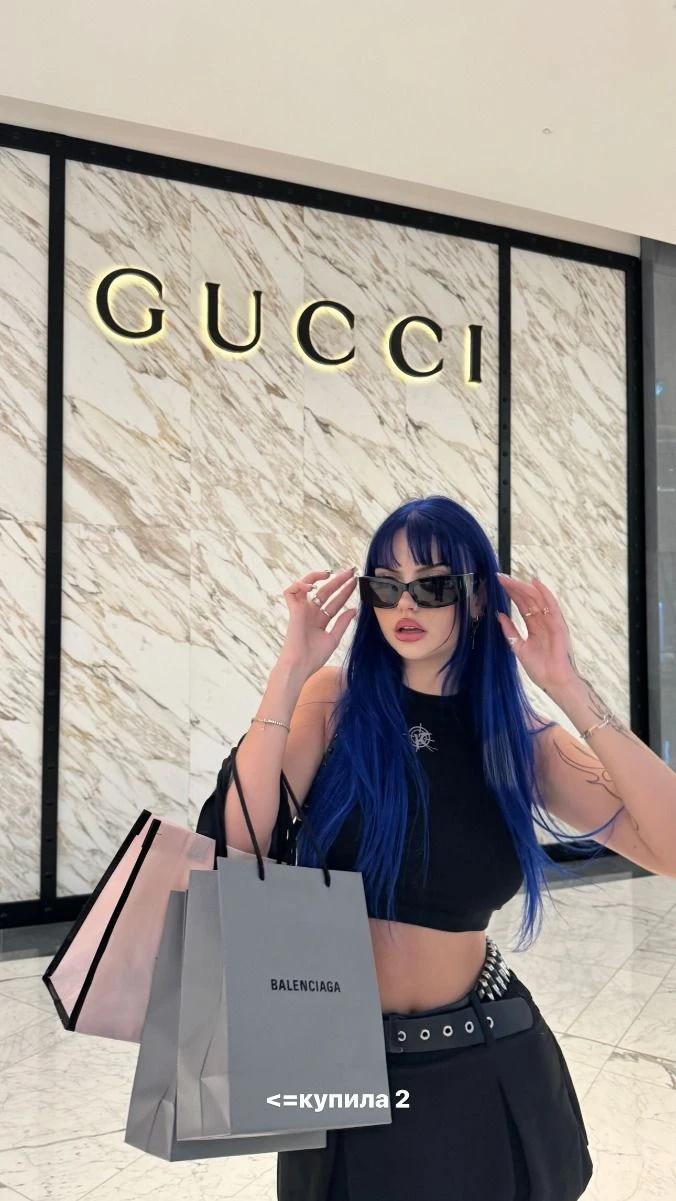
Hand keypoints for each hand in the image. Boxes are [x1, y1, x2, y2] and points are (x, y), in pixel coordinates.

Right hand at [279, 567, 357, 678]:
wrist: (300, 665)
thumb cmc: (314, 657)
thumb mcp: (333, 638)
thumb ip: (343, 623)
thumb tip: (353, 609)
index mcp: (320, 619)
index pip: (335, 601)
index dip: (345, 591)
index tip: (356, 581)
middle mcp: (311, 613)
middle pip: (325, 591)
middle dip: (338, 580)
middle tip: (351, 571)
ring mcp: (302, 611)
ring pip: (305, 586)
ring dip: (315, 577)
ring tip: (329, 574)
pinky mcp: (293, 610)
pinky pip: (290, 592)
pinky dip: (298, 585)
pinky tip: (312, 586)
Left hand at [495, 573, 578, 694]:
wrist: (553, 681)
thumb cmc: (540, 668)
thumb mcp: (519, 647)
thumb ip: (510, 631)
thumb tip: (499, 615)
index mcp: (534, 626)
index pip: (521, 605)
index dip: (511, 594)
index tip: (499, 584)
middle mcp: (542, 621)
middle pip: (528, 599)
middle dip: (514, 588)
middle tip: (500, 577)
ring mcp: (551, 622)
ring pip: (537, 599)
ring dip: (524, 587)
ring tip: (511, 579)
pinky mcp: (558, 625)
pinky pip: (551, 606)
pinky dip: (544, 593)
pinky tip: (535, 583)